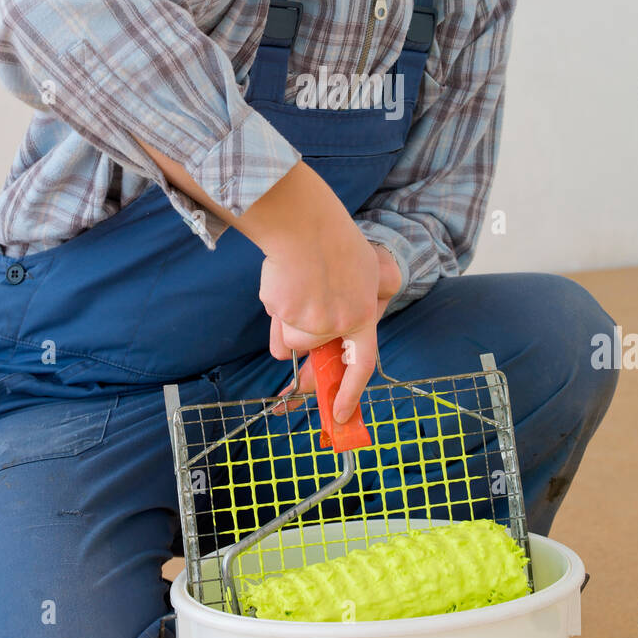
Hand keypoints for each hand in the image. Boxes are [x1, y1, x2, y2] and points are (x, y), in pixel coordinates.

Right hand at [270, 240, 402, 420]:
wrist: (307, 223)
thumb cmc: (334, 242)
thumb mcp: (361, 273)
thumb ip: (350, 307)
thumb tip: (337, 335)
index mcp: (363, 315)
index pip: (361, 364)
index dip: (349, 392)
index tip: (339, 415)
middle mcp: (337, 324)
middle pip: (311, 345)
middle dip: (299, 334)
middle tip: (299, 328)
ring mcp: (309, 320)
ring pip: (288, 335)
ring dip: (285, 316)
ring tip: (295, 281)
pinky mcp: (282, 312)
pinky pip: (274, 317)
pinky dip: (275, 302)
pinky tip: (284, 277)